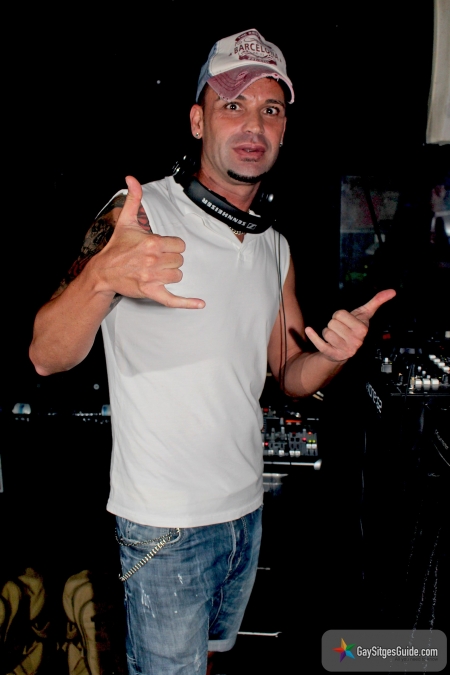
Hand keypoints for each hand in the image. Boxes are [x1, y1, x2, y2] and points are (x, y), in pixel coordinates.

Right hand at [94, 176, 204, 308]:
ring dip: (170, 274)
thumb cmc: (117, 248)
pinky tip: (200, 304)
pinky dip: (187, 302)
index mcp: (152, 242)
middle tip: (155, 260)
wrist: (103, 271)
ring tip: (156, 271)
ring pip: (177, 275)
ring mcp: (153, 277)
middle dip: (170, 260)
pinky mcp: (151, 291)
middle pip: (180, 261)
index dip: (172, 247)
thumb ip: (134, 199)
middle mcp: (154, 259)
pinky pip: (173, 299)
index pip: (179, 245)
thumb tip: (132, 179)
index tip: (160, 248)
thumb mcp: (126, 221)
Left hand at [304, 289, 395, 361]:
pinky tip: (309, 330)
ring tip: (334, 337)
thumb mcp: (365, 314)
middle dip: (333, 324)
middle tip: (340, 330)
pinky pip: (319, 343)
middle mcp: (355, 342)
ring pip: (325, 331)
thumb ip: (377, 301)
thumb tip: (393, 291)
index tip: (345, 322)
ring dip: (326, 332)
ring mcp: (344, 350)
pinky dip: (312, 335)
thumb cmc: (354, 329)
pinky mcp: (332, 355)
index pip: (339, 314)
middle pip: (331, 322)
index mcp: (362, 330)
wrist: (345, 349)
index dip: (339, 316)